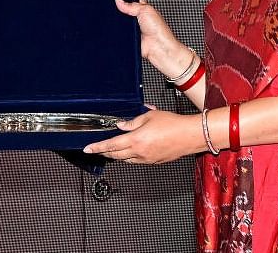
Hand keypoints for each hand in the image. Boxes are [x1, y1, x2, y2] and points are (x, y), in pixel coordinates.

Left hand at [83, 109, 203, 164]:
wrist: (189, 135)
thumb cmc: (174, 124)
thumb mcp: (150, 116)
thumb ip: (133, 122)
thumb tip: (122, 125)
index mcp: (136, 139)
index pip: (110, 145)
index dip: (97, 147)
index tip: (88, 149)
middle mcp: (139, 152)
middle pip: (115, 155)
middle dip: (105, 152)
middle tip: (98, 149)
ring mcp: (146, 159)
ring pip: (125, 160)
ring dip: (117, 155)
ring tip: (114, 149)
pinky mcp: (154, 162)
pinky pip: (136, 161)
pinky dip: (130, 157)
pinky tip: (132, 151)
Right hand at [114, 0, 186, 67]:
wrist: (158, 47)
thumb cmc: (158, 29)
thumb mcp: (145, 10)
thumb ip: (131, 5)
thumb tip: (119, 0)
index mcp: (144, 9)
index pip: (132, 1)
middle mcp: (139, 18)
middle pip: (124, 12)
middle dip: (120, 11)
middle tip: (118, 11)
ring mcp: (134, 29)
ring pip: (121, 23)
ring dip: (120, 24)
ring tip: (122, 23)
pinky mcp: (130, 38)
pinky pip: (120, 34)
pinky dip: (119, 33)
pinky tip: (120, 31)